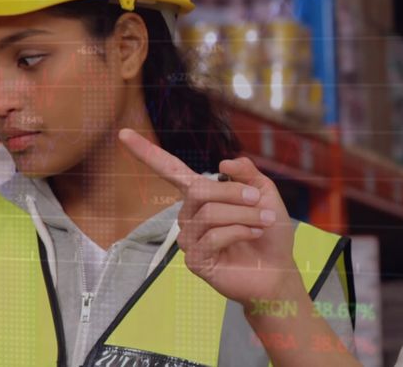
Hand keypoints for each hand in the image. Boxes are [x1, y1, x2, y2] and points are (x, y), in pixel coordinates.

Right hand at [118, 128, 304, 304]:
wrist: (278, 267)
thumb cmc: (268, 230)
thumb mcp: (263, 193)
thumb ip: (246, 173)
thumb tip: (222, 163)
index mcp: (200, 196)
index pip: (170, 171)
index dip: (147, 153)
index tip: (124, 133)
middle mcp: (189, 215)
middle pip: (199, 191)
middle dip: (234, 193)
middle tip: (259, 201)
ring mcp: (189, 239)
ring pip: (210, 214)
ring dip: (244, 215)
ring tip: (263, 222)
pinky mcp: (195, 261)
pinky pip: (214, 237)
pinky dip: (241, 232)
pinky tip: (253, 236)